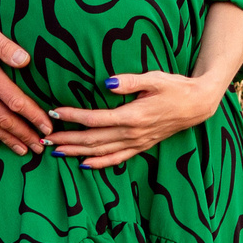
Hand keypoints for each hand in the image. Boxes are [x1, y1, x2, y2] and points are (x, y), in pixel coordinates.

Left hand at [48, 70, 224, 168]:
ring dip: (77, 153)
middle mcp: (133, 133)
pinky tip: (83, 164)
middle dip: (67, 139)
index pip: (95, 118)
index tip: (54, 112)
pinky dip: (99, 164)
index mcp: (134, 116)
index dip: (73, 117)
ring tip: (55, 152)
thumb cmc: (175, 87)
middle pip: (93, 140)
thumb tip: (106, 83)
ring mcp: (138, 142)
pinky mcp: (142, 146)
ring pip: (101, 152)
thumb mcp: (154, 78)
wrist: (198, 104)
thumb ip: (129, 81)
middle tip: (44, 138)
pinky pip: (117, 159)